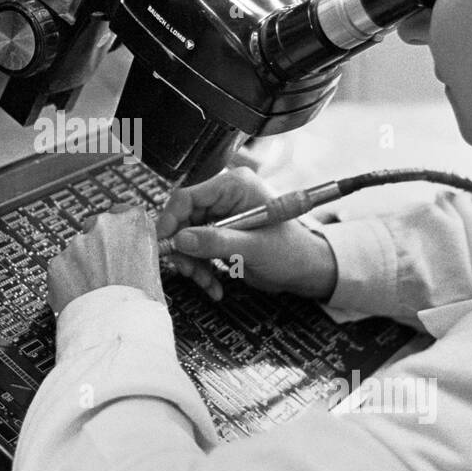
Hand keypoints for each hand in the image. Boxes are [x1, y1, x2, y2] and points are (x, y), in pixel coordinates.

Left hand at [47, 204, 165, 314]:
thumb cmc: (142, 305)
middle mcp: (104, 227)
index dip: (121, 231)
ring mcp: (77, 244)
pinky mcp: (57, 263)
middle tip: (107, 270)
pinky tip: (80, 295)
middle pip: (97, 226)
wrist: (115, 329)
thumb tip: (135, 255)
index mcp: (134, 223)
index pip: (124, 212)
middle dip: (99, 245)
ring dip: (83, 263)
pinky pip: (61, 267)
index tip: (120, 241)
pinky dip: (67, 279)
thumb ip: (140, 252)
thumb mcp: (156, 271)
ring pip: (77, 248)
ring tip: (94, 289)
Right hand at [156, 167, 338, 301]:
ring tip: (206, 282)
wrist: (306, 270)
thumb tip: (181, 239)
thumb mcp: (254, 247)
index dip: (171, 220)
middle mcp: (224, 198)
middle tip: (189, 270)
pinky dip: (201, 269)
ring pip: (186, 238)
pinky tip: (213, 284)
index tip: (165, 244)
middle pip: (183, 219)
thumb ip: (216, 241)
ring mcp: (221, 217)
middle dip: (184, 250)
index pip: (188, 196)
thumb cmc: (293, 251)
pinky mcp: (219, 235)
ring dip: (192, 264)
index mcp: (235, 186)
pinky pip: (197, 250)